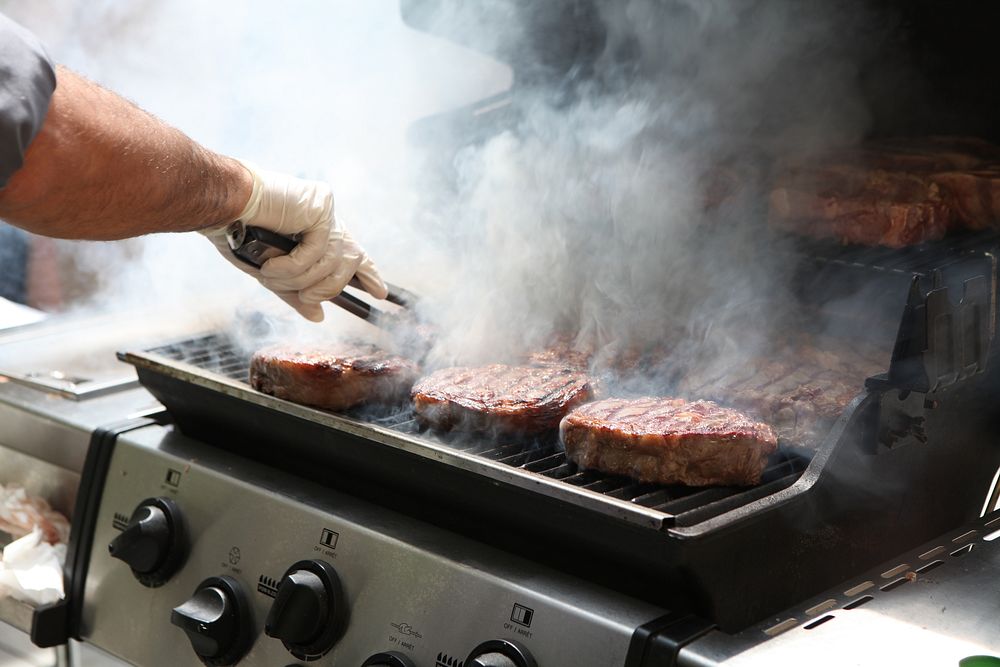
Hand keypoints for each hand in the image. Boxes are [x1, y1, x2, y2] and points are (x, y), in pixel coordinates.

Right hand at [203, 163, 386, 321]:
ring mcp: (325, 210)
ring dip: (299, 279)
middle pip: (348, 264)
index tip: (380, 293)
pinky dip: (291, 266)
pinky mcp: (320, 205)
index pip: (353, 253)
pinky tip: (269, 264)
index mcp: (317, 232)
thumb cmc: (237, 234)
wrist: (218, 204)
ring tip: (271, 276)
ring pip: (332, 263)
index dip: (368, 273)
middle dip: (325, 287)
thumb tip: (319, 316)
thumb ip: (296, 293)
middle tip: (303, 296)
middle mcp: (326, 219)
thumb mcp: (272, 273)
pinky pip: (316, 251)